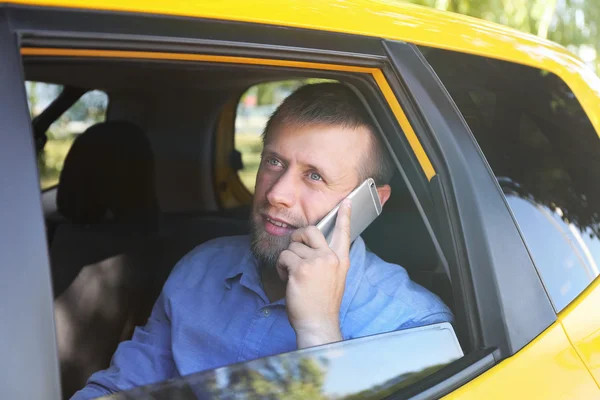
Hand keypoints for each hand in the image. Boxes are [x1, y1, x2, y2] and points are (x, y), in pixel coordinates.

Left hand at [276, 199, 351, 348]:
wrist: (318, 323)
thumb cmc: (322, 304)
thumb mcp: (334, 279)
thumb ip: (328, 261)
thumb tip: (312, 248)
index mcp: (340, 260)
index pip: (344, 232)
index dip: (344, 215)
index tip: (346, 201)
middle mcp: (330, 258)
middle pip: (310, 230)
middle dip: (297, 237)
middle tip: (294, 251)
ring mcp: (316, 262)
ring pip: (292, 246)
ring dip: (288, 260)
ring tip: (293, 276)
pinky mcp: (301, 268)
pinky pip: (284, 257)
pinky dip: (281, 268)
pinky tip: (287, 279)